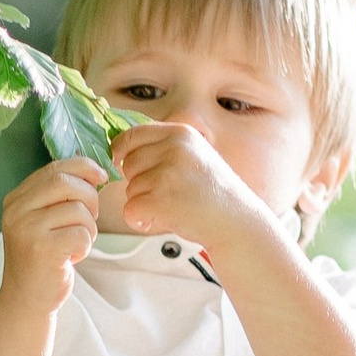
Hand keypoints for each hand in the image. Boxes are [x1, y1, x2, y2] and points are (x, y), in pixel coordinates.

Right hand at [0, 155, 107, 306]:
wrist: (27, 298)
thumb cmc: (43, 257)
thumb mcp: (43, 220)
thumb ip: (59, 195)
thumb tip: (94, 170)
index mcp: (16, 199)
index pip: (54, 168)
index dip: (83, 167)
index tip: (101, 175)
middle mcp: (16, 210)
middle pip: (66, 183)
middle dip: (90, 198)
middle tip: (90, 219)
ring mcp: (27, 229)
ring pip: (78, 210)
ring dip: (89, 228)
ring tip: (76, 244)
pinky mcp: (43, 249)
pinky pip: (81, 234)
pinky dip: (85, 246)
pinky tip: (72, 256)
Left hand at [110, 116, 265, 262]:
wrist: (237, 222)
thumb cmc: (213, 192)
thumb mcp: (193, 154)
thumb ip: (162, 147)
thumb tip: (119, 146)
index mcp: (181, 133)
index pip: (131, 134)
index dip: (120, 151)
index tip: (120, 163)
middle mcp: (175, 148)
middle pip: (128, 163)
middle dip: (137, 181)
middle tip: (164, 193)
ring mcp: (169, 173)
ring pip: (130, 188)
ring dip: (143, 202)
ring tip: (172, 206)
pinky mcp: (162, 200)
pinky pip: (130, 209)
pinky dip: (139, 220)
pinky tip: (159, 220)